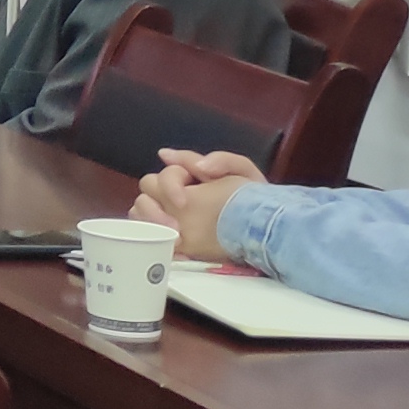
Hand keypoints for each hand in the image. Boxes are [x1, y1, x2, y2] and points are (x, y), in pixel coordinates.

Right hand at [132, 148, 259, 262]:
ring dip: (149, 222)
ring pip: (140, 213)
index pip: (165, 175)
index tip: (184, 201)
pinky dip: (153, 240)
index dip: (169, 186)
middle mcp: (174, 194)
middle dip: (153, 206)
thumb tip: (185, 160)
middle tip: (173, 224)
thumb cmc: (255, 198)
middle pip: (146, 192)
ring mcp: (171, 216)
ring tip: (170, 236)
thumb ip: (220, 159)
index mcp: (188, 176)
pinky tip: (172, 248)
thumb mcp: (243, 172)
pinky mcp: (174, 238)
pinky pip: (151, 236)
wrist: (268, 226)